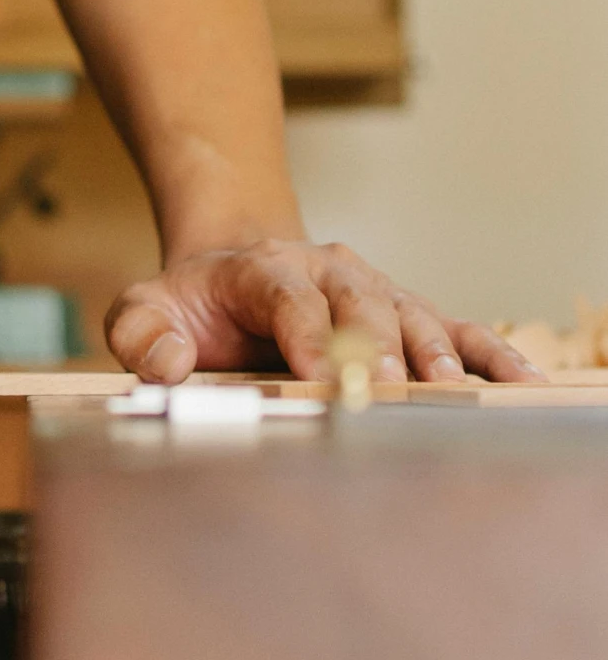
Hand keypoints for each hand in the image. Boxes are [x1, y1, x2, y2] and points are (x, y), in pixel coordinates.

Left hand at [106, 238, 544, 384]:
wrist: (234, 264)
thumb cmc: (191, 303)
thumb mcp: (144, 308)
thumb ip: (141, 332)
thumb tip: (168, 363)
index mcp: (262, 269)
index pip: (286, 295)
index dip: (305, 332)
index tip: (319, 376)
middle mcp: (326, 271)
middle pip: (359, 301)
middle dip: (374, 346)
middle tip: (387, 394)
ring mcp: (372, 289)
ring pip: (410, 312)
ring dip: (430, 352)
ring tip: (448, 392)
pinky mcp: (404, 313)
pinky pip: (453, 328)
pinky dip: (487, 354)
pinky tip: (519, 383)